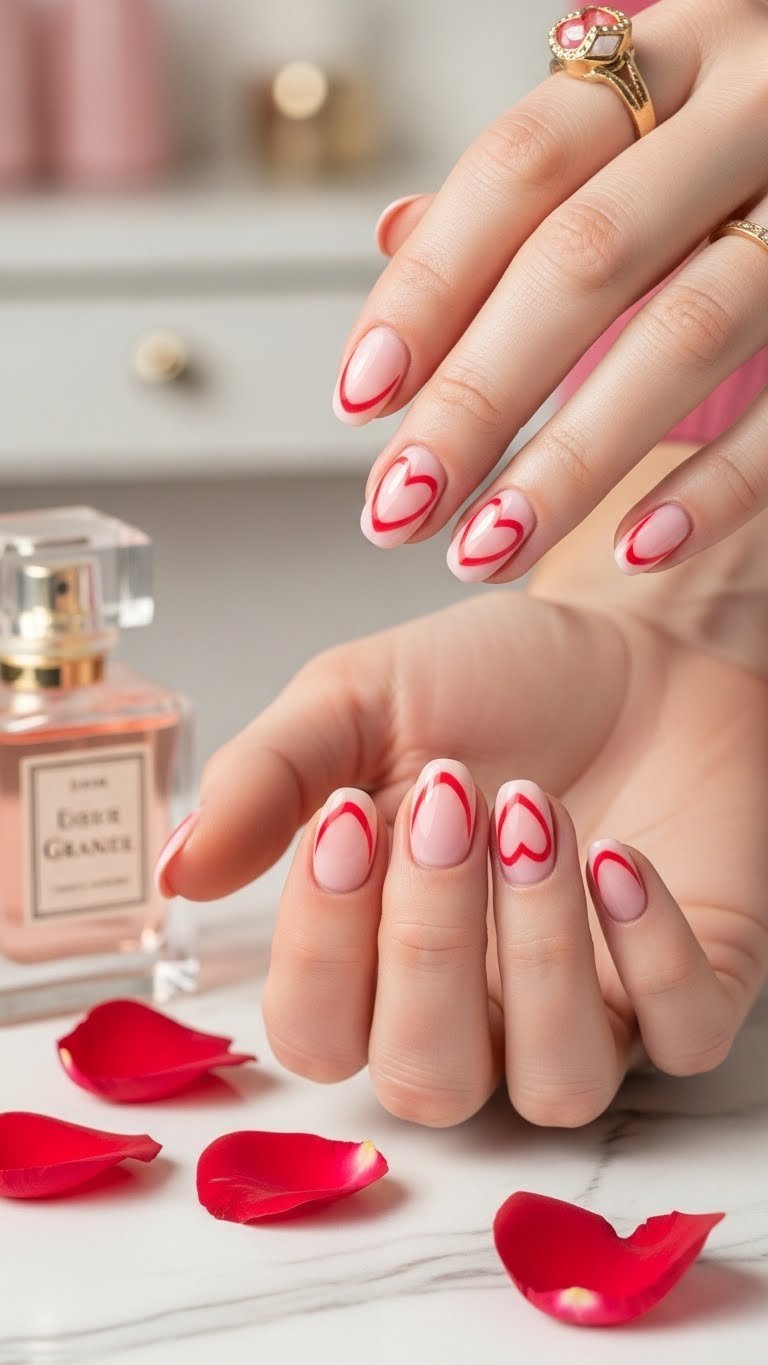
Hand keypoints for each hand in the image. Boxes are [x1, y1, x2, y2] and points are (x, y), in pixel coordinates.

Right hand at [158, 538, 767, 1126]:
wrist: (630, 636)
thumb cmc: (492, 677)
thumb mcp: (361, 699)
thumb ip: (267, 779)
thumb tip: (178, 872)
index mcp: (378, 951)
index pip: (316, 1033)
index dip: (321, 945)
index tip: (351, 813)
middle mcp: (478, 1006)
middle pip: (425, 1079)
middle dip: (431, 940)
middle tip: (456, 797)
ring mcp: (591, 1008)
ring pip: (553, 1085)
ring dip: (539, 949)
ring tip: (534, 811)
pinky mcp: (695, 986)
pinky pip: (681, 1036)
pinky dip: (650, 952)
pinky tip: (617, 850)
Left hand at [335, 0, 767, 580]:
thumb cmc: (740, 149)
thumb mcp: (643, 128)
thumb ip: (530, 191)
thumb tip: (397, 242)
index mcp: (671, 58)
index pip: (519, 169)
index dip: (428, 289)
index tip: (357, 400)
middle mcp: (750, 108)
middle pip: (584, 258)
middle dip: (477, 398)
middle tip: (399, 508)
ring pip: (686, 334)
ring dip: (572, 461)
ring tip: (485, 547)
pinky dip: (716, 485)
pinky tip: (633, 549)